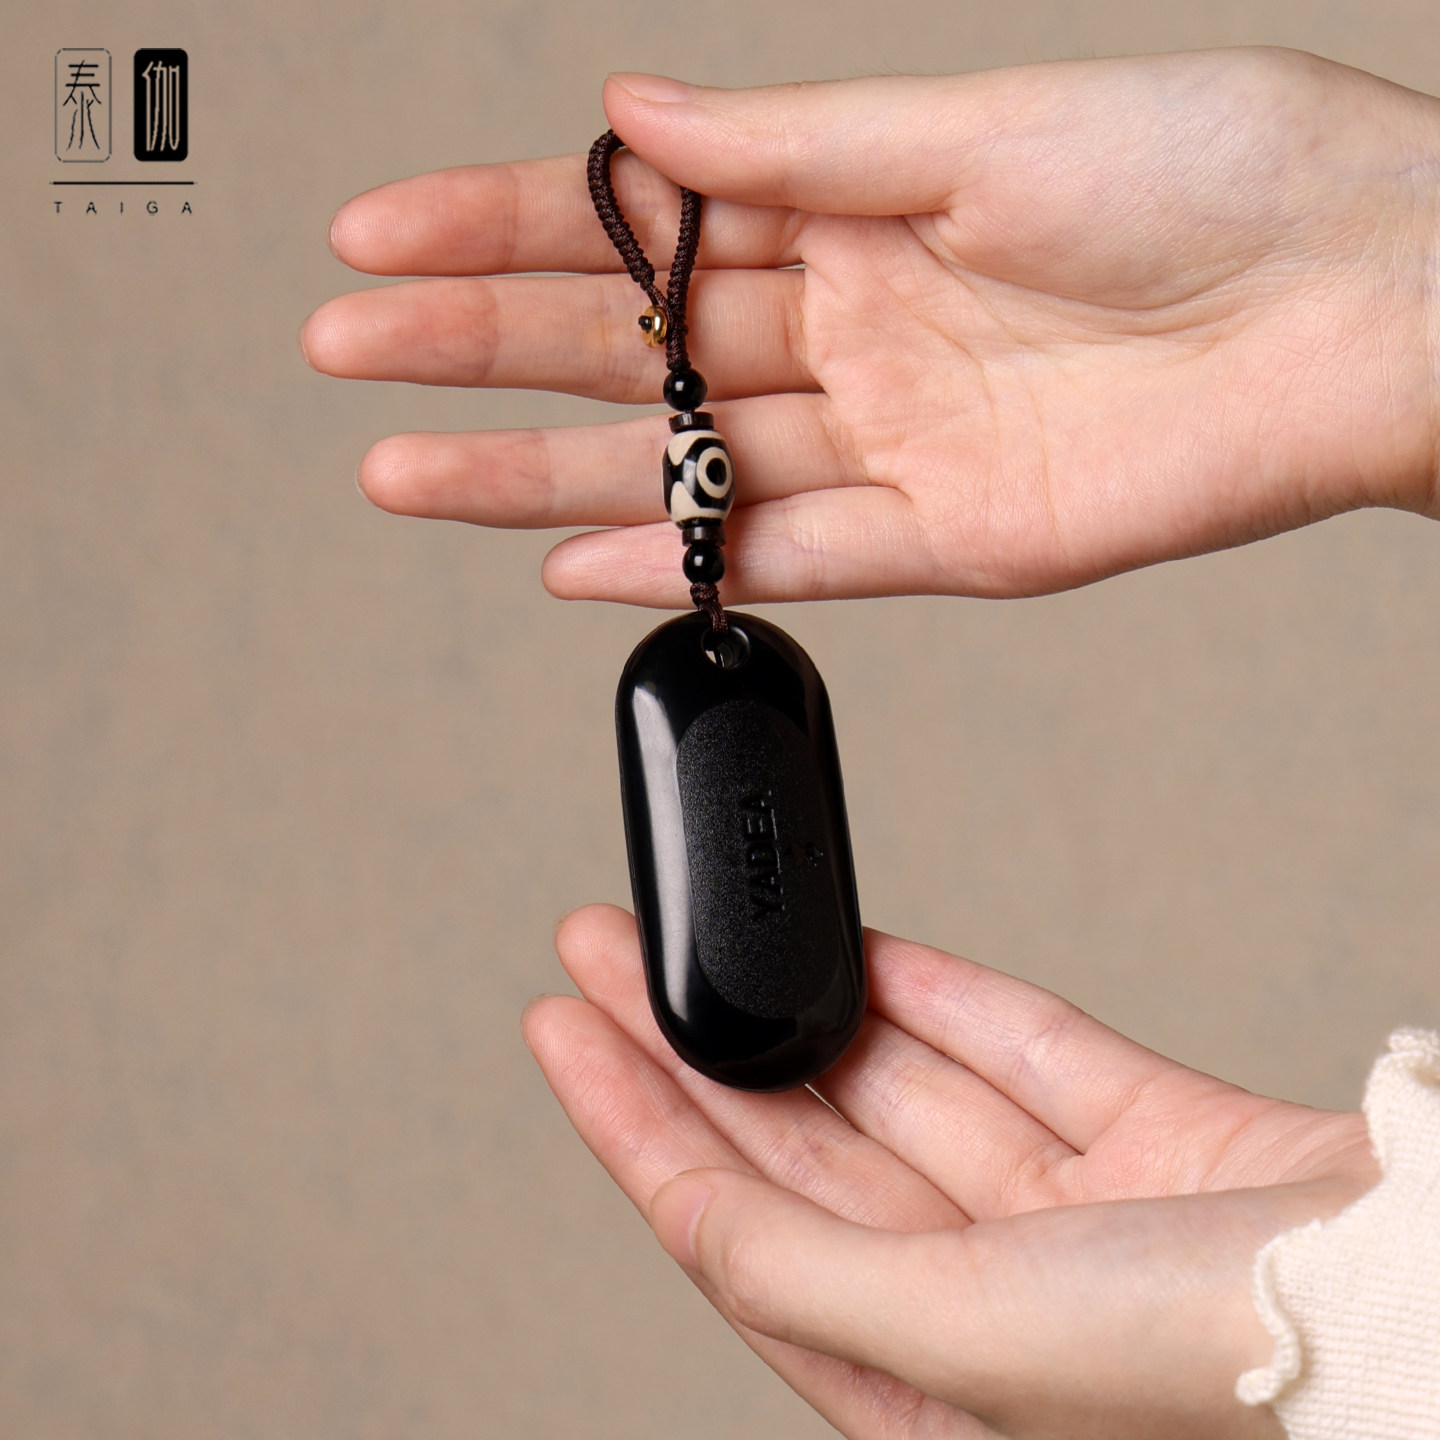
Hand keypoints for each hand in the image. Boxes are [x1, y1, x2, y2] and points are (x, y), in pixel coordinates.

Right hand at [303, 49, 1439, 605]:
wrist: (1366, 307)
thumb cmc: (1215, 173)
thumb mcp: (978, 126)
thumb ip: (795, 145)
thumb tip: (634, 114)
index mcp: (857, 206)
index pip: (637, 221)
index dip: (498, 225)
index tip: (381, 234)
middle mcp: (856, 327)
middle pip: (630, 349)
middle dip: (478, 348)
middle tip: (351, 355)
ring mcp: (890, 441)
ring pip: (682, 469)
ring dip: (539, 476)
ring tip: (407, 473)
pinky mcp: (944, 542)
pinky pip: (784, 562)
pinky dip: (681, 566)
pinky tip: (575, 563)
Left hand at [524, 905, 1377, 1438]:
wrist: (1426, 1298)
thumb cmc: (1216, 1365)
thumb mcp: (964, 1337)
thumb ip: (806, 1271)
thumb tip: (684, 1205)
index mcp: (921, 1387)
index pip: (729, 1231)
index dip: (632, 1125)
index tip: (560, 1029)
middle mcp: (983, 1302)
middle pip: (792, 1145)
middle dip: (686, 1042)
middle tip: (602, 948)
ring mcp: (1066, 1213)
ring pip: (884, 1083)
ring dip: (789, 1003)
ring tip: (692, 930)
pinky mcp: (1139, 1134)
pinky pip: (1006, 1047)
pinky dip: (927, 993)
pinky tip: (853, 952)